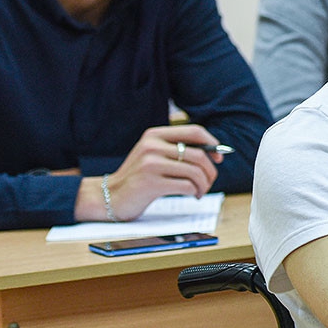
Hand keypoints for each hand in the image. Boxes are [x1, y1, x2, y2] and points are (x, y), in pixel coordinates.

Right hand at [82, 125, 222, 220]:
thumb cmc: (138, 177)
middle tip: (209, 182)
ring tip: (200, 191)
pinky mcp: (151, 183)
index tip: (219, 157)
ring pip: (195, 172)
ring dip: (204, 185)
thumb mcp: (152, 155)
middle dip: (210, 171)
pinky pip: (186, 186)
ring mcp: (150, 164)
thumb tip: (214, 153)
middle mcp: (152, 146)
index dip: (212, 144)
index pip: (194, 131)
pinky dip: (194, 192)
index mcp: (154, 135)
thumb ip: (176, 150)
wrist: (109, 196)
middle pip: (199, 155)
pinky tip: (192, 195)